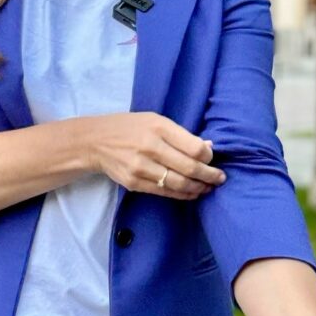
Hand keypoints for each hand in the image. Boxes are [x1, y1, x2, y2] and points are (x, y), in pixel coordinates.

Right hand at [87, 112, 225, 200]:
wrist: (95, 141)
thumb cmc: (129, 127)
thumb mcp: (155, 120)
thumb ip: (181, 135)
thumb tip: (208, 148)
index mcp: (158, 127)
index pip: (194, 148)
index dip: (209, 157)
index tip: (212, 159)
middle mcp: (150, 147)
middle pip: (189, 168)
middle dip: (209, 176)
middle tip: (220, 179)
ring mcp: (140, 167)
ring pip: (179, 184)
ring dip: (198, 188)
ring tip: (208, 188)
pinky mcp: (134, 182)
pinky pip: (164, 192)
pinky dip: (182, 194)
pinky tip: (191, 192)